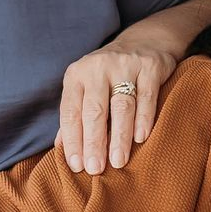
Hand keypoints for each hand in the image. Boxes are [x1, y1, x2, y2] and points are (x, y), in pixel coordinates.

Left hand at [60, 43, 177, 173]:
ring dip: (119, 136)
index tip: (76, 166)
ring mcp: (124, 65)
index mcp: (77, 75)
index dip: (72, 140)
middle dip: (94, 142)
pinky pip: (146, 96)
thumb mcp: (87, 88)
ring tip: (118, 161)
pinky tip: (141, 139)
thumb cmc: (109, 75)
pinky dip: (144, 119)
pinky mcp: (149, 67)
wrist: (144, 42)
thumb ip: (75, 116)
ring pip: (121, 106)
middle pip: (94, 110)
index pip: (71, 112)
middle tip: (95, 169)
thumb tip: (61, 148)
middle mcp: (97, 68)